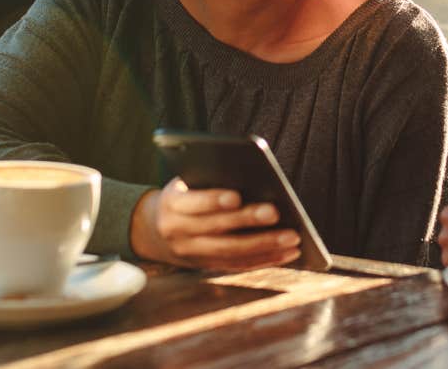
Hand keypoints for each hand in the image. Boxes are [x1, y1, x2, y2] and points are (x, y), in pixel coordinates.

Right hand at [129, 178, 301, 270]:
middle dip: (248, 221)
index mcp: (172, 204)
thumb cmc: (185, 194)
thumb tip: (256, 180)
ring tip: (293, 237)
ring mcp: (191, 254)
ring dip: (264, 246)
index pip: (193, 202)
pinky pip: (238, 265)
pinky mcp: (207, 267)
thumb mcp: (187, 183)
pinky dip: (265, 259)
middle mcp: (178, 232)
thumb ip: (211, 182)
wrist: (154, 228)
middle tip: (276, 212)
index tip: (236, 196)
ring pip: (230, 252)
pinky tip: (288, 252)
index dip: (213, 200)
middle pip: (216, 229)